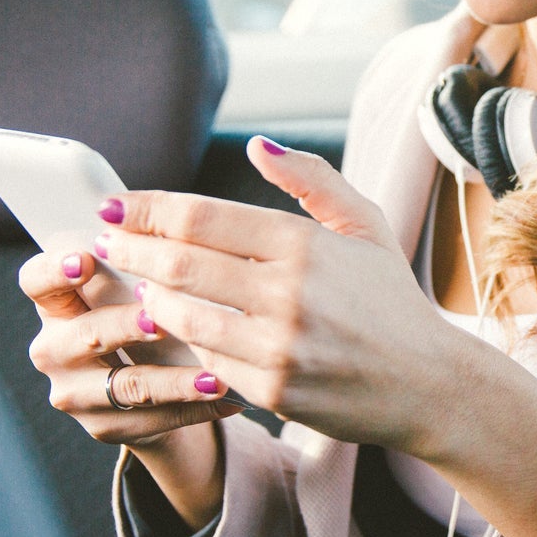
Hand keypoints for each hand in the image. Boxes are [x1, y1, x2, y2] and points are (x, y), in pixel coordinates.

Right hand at [17, 247, 243, 445]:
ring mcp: (76, 393)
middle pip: (84, 334)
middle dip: (124, 325)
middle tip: (161, 319)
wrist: (149, 389)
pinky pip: (156, 419)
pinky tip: (229, 398)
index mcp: (55, 304)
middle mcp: (54, 350)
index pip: (35, 281)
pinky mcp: (105, 427)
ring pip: (127, 385)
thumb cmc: (141, 318)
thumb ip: (137, 267)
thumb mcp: (132, 291)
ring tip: (213, 376)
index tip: (86, 260)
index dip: (54, 270)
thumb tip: (170, 229)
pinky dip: (196, 408)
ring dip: (174, 381)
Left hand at [97, 137, 536, 536]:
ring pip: (180, 315)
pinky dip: (182, 339)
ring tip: (136, 280)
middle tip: (107, 241)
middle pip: (178, 262)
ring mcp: (277, 346)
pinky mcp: (272, 390)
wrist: (429, 384)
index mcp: (306, 244)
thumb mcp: (366, 226)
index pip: (200, 217)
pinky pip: (204, 359)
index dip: (145, 208)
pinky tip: (173, 324)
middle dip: (130, 248)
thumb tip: (257, 146)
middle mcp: (288, 294)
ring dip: (148, 295)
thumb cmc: (391, 300)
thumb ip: (311, 181)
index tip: (115, 206)